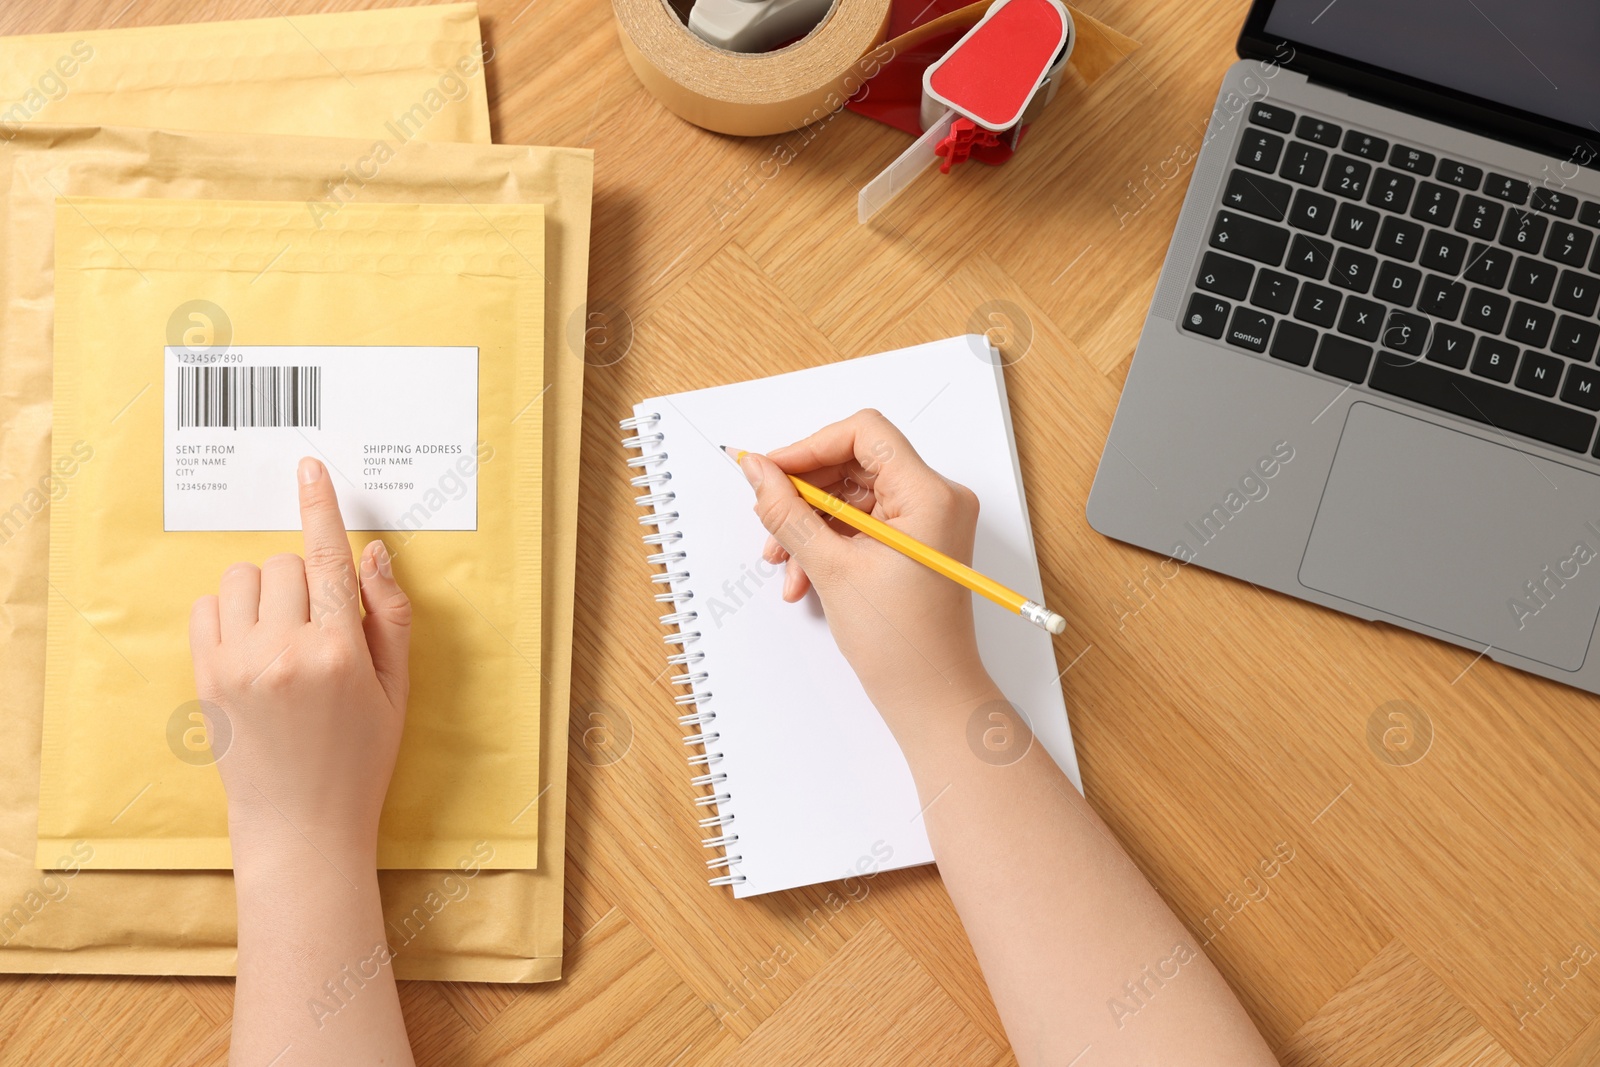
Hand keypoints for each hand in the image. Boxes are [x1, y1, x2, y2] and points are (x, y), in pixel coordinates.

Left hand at [189, 457, 411, 863]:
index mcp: (340, 652)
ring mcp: (239, 664)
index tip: (309, 469)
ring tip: (283, 634)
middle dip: (305, 579)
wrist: (301, 824)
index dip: (319, 507)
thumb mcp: (397, 689)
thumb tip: (371, 551)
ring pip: (244, 579)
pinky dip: (231, 611)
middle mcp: (285, 651)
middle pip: (285, 564)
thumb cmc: (360, 758)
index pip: (326, 558)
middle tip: (319, 623)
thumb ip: (389, 615)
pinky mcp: (206, 677)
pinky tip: (253, 643)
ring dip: (266, 591)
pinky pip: (208, 606)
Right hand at [737, 409, 994, 726]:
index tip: (772, 472)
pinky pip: (864, 523)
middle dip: (805, 494)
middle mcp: (937, 498)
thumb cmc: (900, 642)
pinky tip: (804, 576)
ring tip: (784, 563)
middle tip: (769, 522)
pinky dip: (830, 542)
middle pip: (856, 463)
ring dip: (811, 525)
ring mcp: (929, 521)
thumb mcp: (831, 568)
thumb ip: (789, 513)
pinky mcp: (916, 542)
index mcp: (929, 494)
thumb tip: (758, 472)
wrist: (931, 696)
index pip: (865, 434)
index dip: (811, 447)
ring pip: (854, 496)